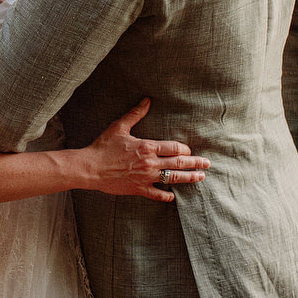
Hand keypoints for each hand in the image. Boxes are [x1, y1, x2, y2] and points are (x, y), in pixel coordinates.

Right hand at [79, 99, 208, 202]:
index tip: (190, 150)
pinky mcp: (138, 189)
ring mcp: (146, 178)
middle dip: (195, 163)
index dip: (185, 149)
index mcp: (147, 147)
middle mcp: (150, 163)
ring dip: (188, 178)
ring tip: (200, 177)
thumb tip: (147, 100)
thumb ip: (135, 114)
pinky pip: (157, 194)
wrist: (90, 168)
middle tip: (207, 164)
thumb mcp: (119, 127)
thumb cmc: (103, 147)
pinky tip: (173, 196)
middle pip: (179, 163)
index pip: (175, 148)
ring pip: (173, 179)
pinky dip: (166, 196)